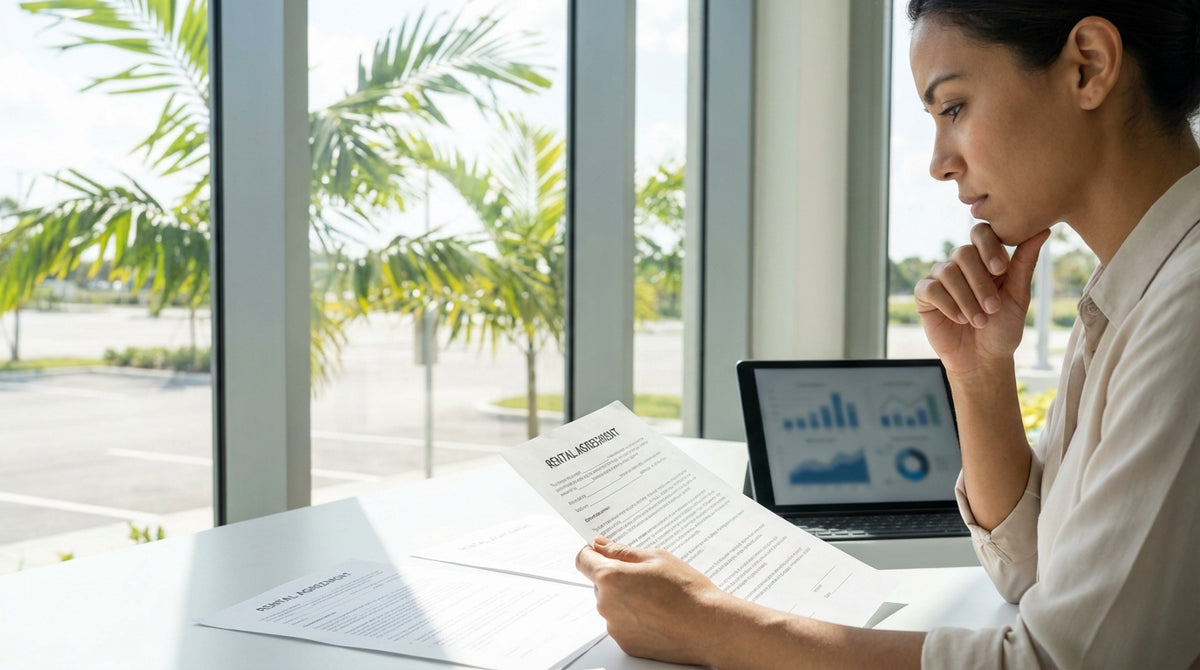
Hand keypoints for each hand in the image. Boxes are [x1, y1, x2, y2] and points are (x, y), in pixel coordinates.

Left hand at [575, 537, 731, 665]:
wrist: (708, 627)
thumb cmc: (686, 590)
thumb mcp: (656, 558)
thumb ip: (622, 551)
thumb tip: (600, 546)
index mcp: (610, 578)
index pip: (583, 560)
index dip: (592, 553)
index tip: (603, 552)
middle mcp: (606, 604)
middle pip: (600, 584)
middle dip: (616, 577)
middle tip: (646, 577)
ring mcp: (615, 627)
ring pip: (612, 605)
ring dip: (625, 599)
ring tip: (657, 598)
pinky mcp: (626, 644)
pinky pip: (623, 624)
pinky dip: (635, 618)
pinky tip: (658, 615)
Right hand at [914, 224, 1049, 372]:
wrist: (983, 359)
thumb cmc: (1003, 327)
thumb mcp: (1018, 295)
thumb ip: (1025, 262)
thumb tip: (1044, 230)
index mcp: (984, 258)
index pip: (981, 233)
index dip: (988, 247)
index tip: (1000, 270)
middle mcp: (960, 263)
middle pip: (963, 253)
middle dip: (980, 282)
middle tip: (993, 308)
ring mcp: (940, 278)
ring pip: (947, 272)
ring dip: (966, 298)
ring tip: (979, 321)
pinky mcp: (924, 295)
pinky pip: (930, 288)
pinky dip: (947, 304)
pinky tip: (960, 319)